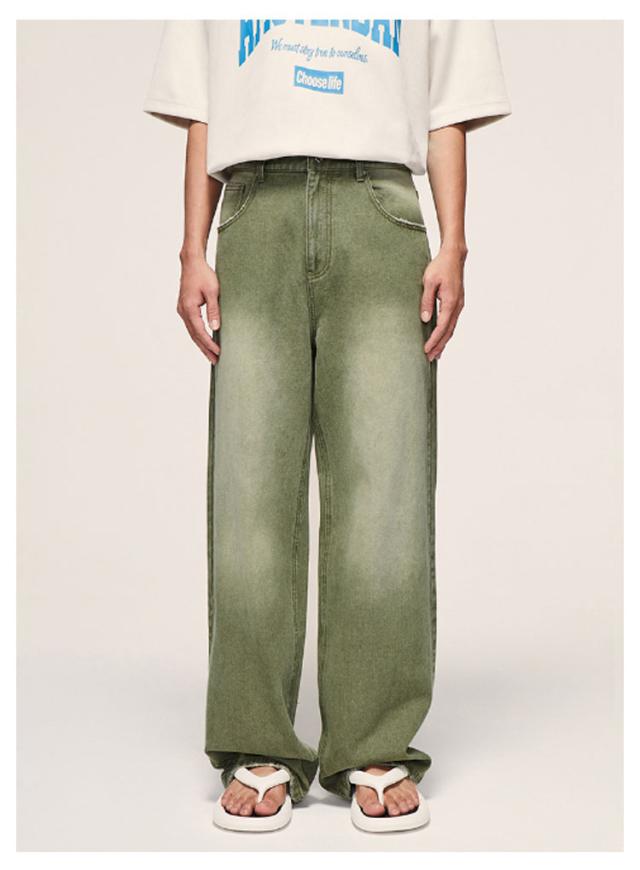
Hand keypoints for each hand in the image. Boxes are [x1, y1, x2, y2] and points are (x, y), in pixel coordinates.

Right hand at [177, 253, 220, 363]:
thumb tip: (215, 328)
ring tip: (211, 356)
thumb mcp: (213, 292)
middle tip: (216, 362)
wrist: (191, 263)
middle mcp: (183, 311)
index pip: (199, 331)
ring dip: (201, 344)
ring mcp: (182, 310)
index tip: (219, 352)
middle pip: (194, 336)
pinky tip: (205, 341)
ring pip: (192, 332)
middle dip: (205, 349)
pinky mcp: (184, 308)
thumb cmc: (204, 275)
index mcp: (189, 308)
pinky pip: (191, 326)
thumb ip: (214, 310)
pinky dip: (198, 336)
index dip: (209, 343)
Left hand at [420, 245, 466, 361]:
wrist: (454, 256)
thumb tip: (425, 320)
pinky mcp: (458, 303)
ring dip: (444, 342)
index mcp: (451, 302)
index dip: (434, 340)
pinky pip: (452, 322)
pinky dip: (447, 333)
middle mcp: (457, 306)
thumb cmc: (440, 267)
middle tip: (430, 358)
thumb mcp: (428, 282)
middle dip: (439, 346)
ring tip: (436, 353)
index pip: (442, 327)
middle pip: (448, 332)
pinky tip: (442, 338)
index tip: (426, 350)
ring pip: (452, 328)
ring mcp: (459, 305)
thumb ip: (426, 301)